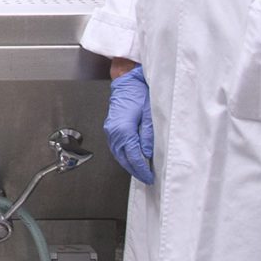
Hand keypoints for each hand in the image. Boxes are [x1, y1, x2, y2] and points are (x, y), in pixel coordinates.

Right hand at [105, 66, 156, 185]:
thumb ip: (148, 135)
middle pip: (124, 159)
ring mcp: (110, 131)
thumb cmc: (139, 94)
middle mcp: (114, 132)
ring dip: (129, 165)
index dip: (142, 169)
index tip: (149, 176)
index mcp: (123, 129)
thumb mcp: (149, 114)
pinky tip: (132, 159)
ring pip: (118, 155)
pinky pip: (117, 148)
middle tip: (146, 178)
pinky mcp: (110, 129)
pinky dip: (124, 156)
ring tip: (140, 171)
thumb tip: (148, 153)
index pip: (134, 156)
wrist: (127, 83)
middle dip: (135, 170)